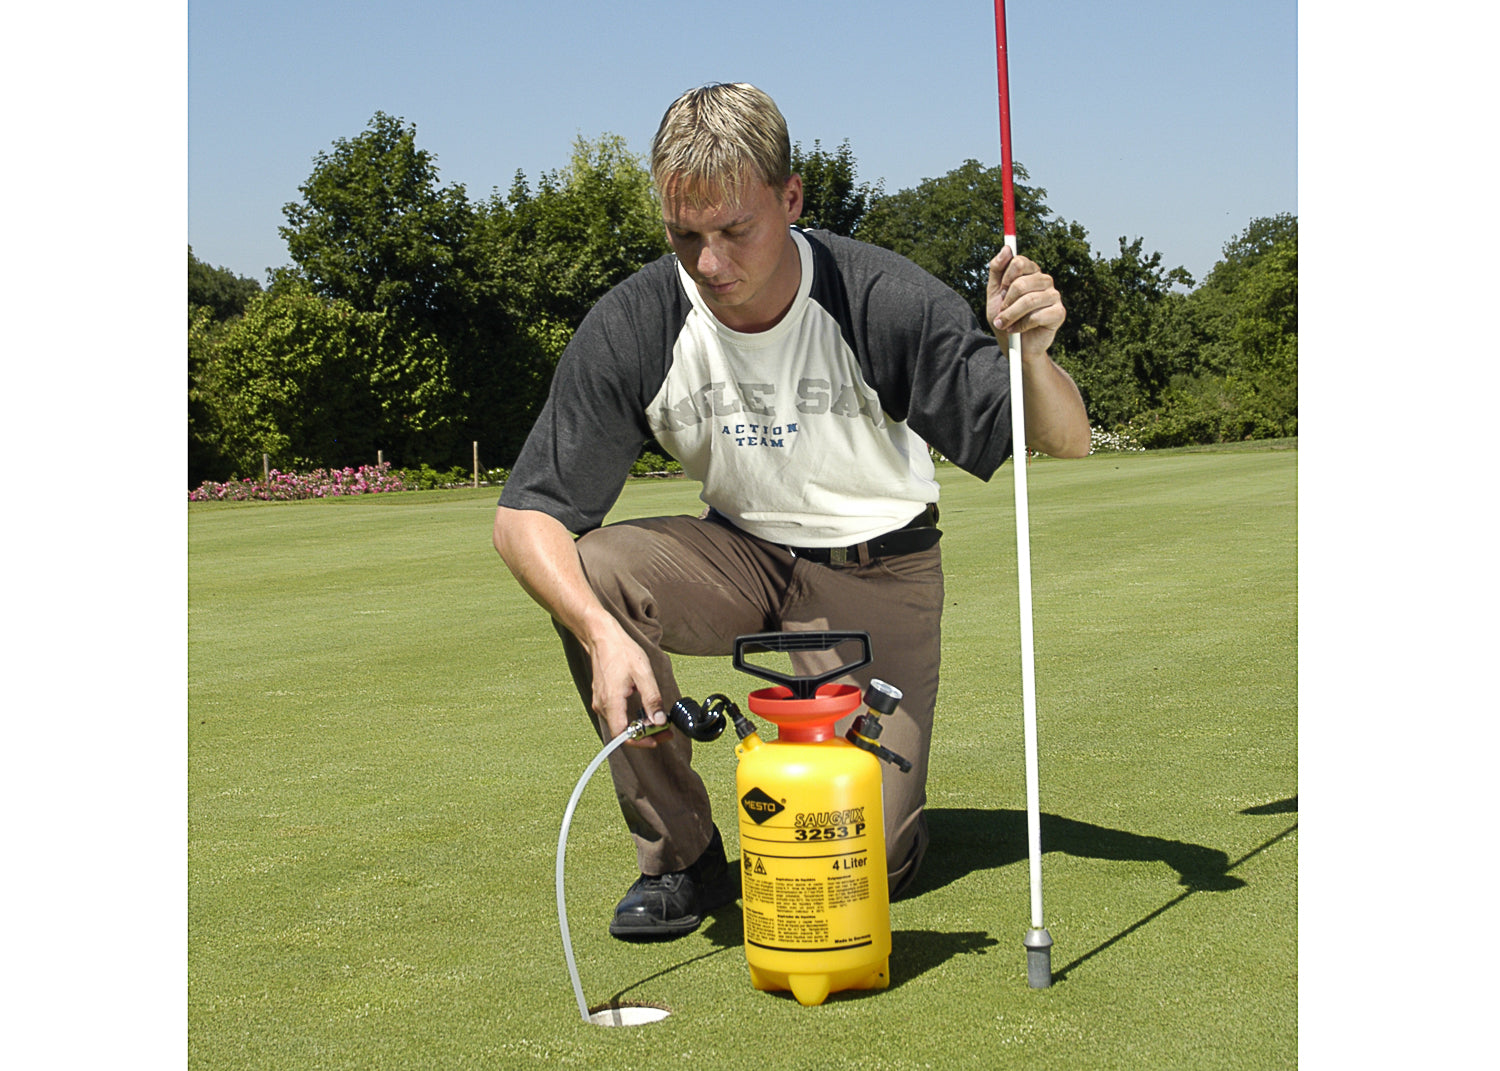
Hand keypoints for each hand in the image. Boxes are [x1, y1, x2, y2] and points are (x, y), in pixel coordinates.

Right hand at [584, 618, 669, 747]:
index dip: (640, 741)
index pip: (622, 735)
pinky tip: (645, 712)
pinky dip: (631, 718)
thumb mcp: (643, 673)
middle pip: (622, 732)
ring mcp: (600, 702)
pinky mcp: (602, 698)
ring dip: (639, 727)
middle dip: (645, 735)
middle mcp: (602, 705)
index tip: (657, 739)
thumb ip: (652, 699)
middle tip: (665, 731)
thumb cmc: (621, 651)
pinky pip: (616, 716)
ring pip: (620, 725)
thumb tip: (659, 721)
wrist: (602, 637)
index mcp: (612, 702)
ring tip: (659, 722)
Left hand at [986, 247, 1065, 359]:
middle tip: (1001, 313)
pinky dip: (1022, 325)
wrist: (1014, 345)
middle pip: (1021, 283)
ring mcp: (1054, 296)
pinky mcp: (1059, 313)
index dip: (1005, 279)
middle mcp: (1045, 280)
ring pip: (1029, 300)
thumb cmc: (1004, 317)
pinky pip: (1038, 316)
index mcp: (1031, 272)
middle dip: (1006, 302)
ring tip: (1004, 324)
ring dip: (1011, 315)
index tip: (1001, 292)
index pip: (1019, 262)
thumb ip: (997, 269)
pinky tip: (1017, 330)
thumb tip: (1007, 248)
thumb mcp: (994, 293)